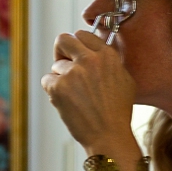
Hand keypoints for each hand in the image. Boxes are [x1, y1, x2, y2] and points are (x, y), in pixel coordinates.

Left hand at [41, 30, 135, 151]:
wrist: (109, 135)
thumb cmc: (117, 112)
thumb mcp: (124, 79)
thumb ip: (109, 61)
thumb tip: (95, 48)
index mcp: (107, 56)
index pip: (83, 34)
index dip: (77, 44)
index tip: (75, 53)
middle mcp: (90, 60)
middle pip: (63, 39)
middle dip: (61, 50)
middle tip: (62, 62)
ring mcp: (72, 73)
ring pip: (56, 66)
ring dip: (61, 78)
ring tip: (75, 96)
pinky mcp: (58, 87)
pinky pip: (47, 80)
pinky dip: (52, 90)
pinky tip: (66, 102)